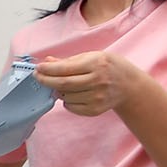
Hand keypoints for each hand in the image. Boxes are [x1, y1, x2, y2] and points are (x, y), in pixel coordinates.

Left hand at [33, 50, 152, 116]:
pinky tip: (74, 94)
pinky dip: (66, 101)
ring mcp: (97, 97)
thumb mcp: (92, 57)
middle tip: (38, 77)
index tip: (38, 69)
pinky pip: (71, 107)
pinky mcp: (95, 110)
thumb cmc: (108, 67)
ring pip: (65, 96)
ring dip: (58, 90)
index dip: (48, 70)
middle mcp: (98, 81)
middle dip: (46, 81)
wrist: (129, 85)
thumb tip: (47, 62)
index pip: (65, 69)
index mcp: (96, 64)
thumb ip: (69, 60)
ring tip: (64, 85)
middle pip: (62, 84)